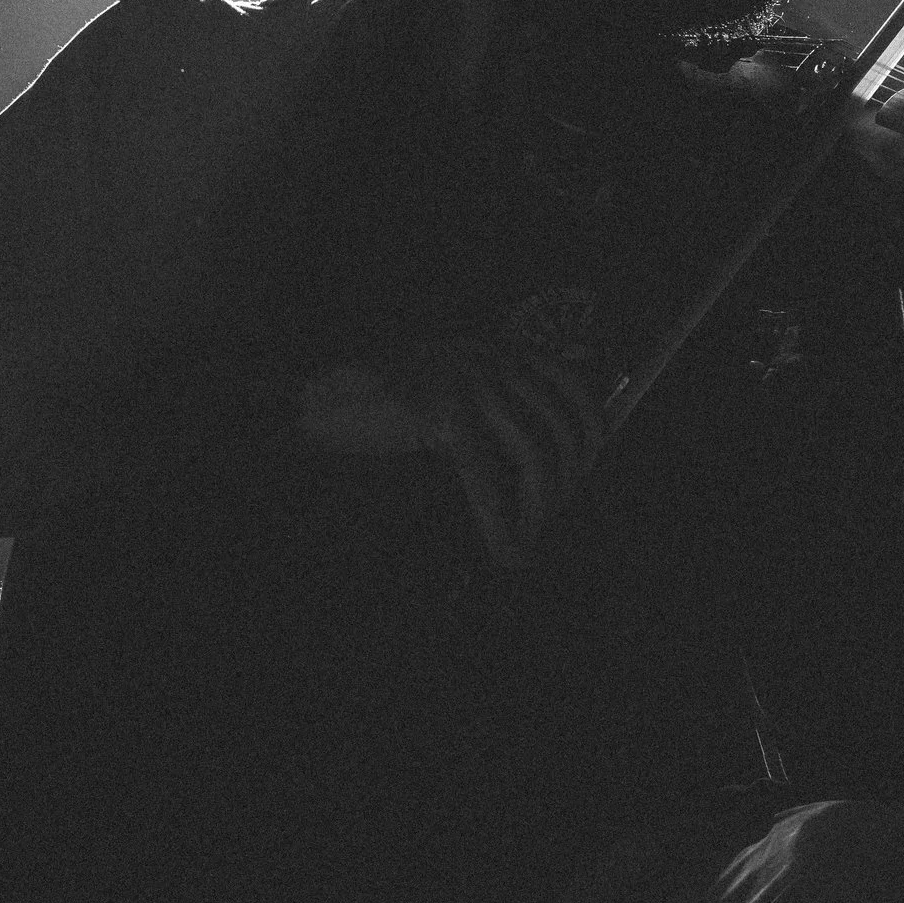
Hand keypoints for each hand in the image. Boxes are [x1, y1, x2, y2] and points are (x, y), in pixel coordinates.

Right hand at [297, 338, 604, 568]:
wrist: (312, 406)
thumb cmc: (376, 413)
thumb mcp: (448, 403)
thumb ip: (494, 419)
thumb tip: (552, 467)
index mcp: (496, 353)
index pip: (573, 387)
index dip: (591, 436)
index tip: (583, 479)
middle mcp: (490, 359)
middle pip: (562, 426)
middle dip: (565, 484)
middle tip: (547, 524)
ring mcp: (469, 381)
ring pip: (535, 454)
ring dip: (539, 509)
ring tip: (524, 542)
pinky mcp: (444, 409)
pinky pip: (488, 477)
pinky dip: (500, 521)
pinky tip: (503, 549)